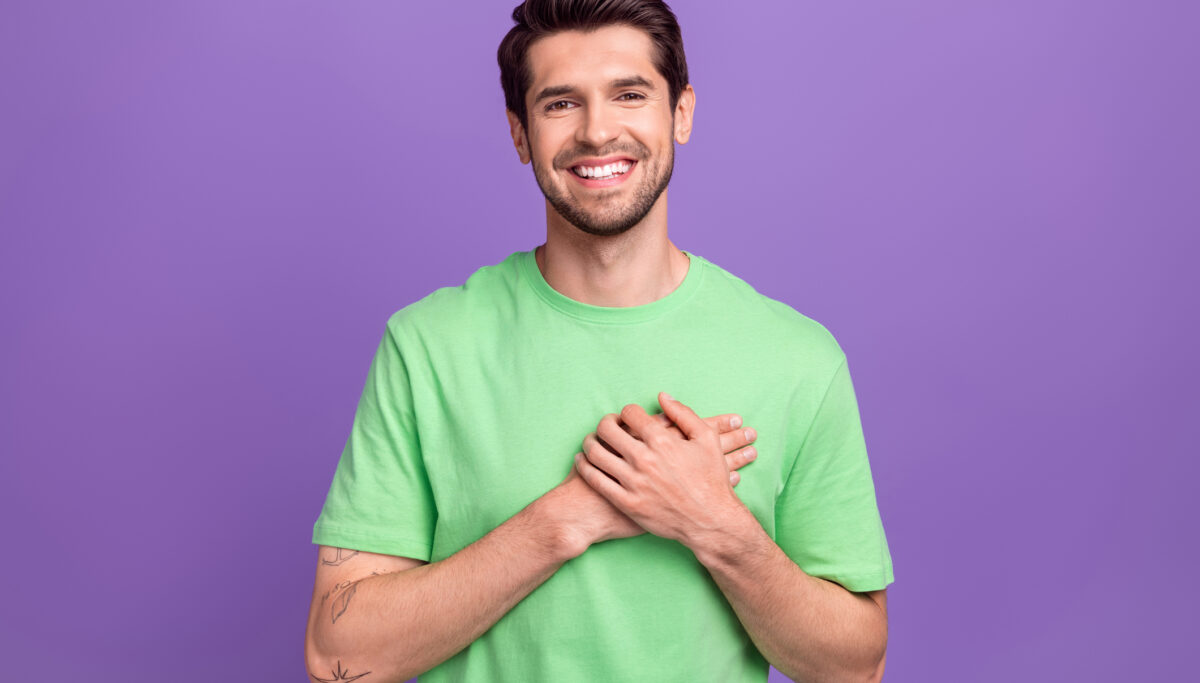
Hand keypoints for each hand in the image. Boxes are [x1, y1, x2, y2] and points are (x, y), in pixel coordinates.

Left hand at [553, 409, 757, 553]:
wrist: (711, 522)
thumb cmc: (711, 479)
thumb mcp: (707, 439)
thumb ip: (684, 414)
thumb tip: (662, 397)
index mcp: (662, 440)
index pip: (629, 413)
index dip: (627, 412)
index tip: (628, 418)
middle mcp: (644, 459)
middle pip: (607, 429)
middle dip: (605, 423)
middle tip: (607, 426)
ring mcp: (633, 482)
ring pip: (596, 453)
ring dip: (589, 442)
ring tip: (592, 441)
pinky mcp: (626, 503)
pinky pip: (595, 480)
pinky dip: (584, 467)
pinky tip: (583, 462)